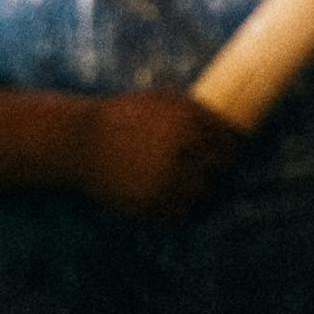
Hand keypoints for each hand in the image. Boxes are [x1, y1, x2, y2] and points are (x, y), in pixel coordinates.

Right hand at [77, 90, 239, 218]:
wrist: (78, 141)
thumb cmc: (123, 116)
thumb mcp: (160, 99)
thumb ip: (196, 110)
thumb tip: (235, 125)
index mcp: (188, 120)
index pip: (230, 143)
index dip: (229, 150)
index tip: (223, 155)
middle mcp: (181, 148)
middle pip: (222, 170)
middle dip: (216, 171)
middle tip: (207, 172)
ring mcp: (167, 178)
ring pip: (205, 194)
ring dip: (201, 192)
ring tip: (186, 185)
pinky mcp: (151, 203)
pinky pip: (182, 214)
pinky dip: (181, 209)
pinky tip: (170, 197)